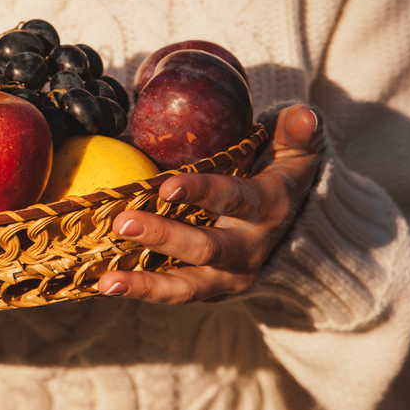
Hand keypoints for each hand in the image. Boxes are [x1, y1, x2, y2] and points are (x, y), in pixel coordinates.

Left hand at [98, 103, 322, 303]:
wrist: (298, 233)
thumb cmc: (283, 176)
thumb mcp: (299, 152)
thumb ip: (299, 132)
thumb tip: (306, 114)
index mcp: (268, 207)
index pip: (234, 200)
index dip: (202, 193)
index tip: (165, 188)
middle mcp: (250, 248)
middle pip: (205, 248)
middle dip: (163, 237)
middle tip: (122, 224)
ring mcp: (229, 276)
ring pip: (188, 286)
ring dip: (145, 284)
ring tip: (106, 281)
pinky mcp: (210, 291)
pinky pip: (174, 295)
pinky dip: (141, 292)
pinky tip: (103, 285)